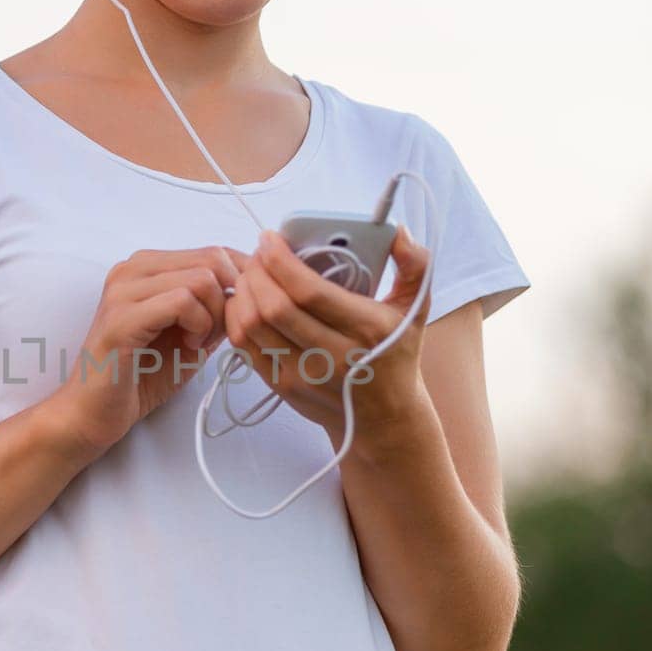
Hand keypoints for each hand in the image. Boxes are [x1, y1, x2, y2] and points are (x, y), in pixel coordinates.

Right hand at [49, 244, 250, 456]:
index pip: (213, 250)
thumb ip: (217, 310)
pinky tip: (188, 346)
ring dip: (213, 315)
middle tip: (215, 333)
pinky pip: (182, 300)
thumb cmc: (141, 377)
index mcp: (147, 267)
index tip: (246, 311)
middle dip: (229, 299)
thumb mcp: (192, 336)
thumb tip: (254, 289)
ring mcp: (123, 289)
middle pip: (212, 258)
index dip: (242, 279)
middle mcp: (131, 268)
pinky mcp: (122, 316)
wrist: (94, 413)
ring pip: (201, 278)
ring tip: (197, 342)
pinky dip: (198, 325)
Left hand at [222, 223, 431, 451]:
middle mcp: (333, 356)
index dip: (281, 261)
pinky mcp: (283, 388)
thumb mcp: (415, 309)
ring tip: (251, 273)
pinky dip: (236, 318)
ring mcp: (304, 376)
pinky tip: (244, 300)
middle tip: (259, 253)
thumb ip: (415, 265)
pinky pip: (244, 348)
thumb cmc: (395, 353)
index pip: (310, 292)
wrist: (384, 418)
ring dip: (243, 292)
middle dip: (257, 271)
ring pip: (253, 327)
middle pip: (275, 307)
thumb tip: (399, 232)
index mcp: (366, 329)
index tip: (270, 238)